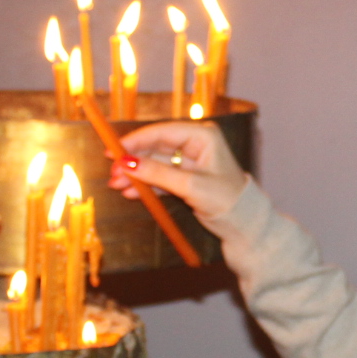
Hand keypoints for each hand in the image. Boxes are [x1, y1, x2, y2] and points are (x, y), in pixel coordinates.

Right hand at [109, 120, 247, 222]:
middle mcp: (195, 144)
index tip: (114, 151)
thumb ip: (158, 173)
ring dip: (136, 175)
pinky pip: (161, 177)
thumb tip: (127, 163)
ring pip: (155, 163)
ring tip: (117, 185)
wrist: (244, 225)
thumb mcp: (191, 186)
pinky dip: (146, 185)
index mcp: (202, 136)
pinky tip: (131, 192)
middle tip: (112, 173)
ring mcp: (190, 161)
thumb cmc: (226, 201)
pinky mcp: (186, 178)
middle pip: (155, 147)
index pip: (162, 132)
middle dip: (133, 161)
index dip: (136, 140)